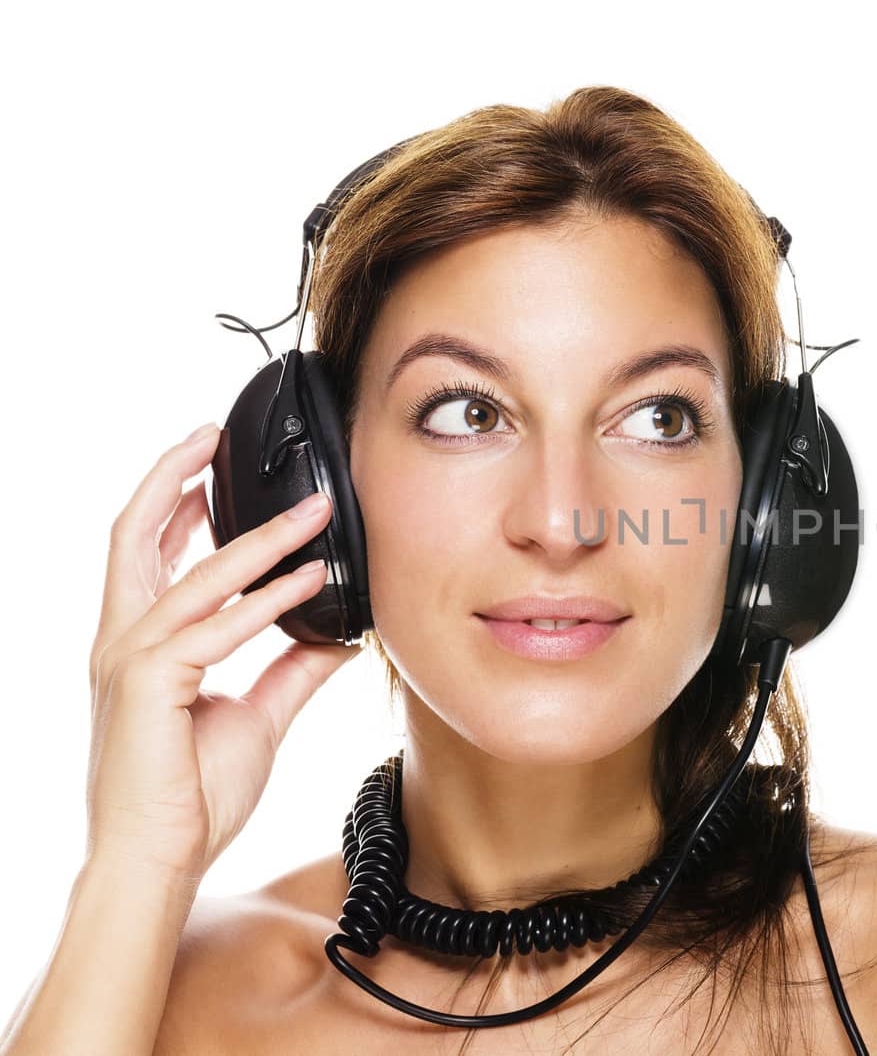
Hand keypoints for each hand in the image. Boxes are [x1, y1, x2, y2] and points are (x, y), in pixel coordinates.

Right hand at [84, 421, 360, 882]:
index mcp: (139, 646)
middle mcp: (123, 642)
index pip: (146, 555)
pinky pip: (216, 627)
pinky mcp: (150, 682)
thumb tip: (336, 636)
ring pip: (194, 575)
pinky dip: (267, 599)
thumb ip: (291, 671)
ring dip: (260, 538)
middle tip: (209, 434)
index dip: (171, 505)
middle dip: (171, 477)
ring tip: (315, 512)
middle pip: (133, 534)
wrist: (160, 860)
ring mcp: (129, 660)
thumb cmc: (192, 798)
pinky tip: (311, 583)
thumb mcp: (257, 718)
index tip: (205, 470)